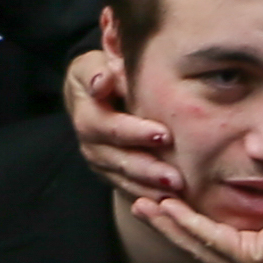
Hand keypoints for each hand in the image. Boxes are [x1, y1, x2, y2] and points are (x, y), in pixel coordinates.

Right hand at [65, 46, 183, 202]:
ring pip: (122, 176)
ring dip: (149, 185)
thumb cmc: (104, 69)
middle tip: (175, 176)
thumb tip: (105, 80)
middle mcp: (88, 137)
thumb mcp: (96, 62)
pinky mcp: (108, 170)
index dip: (134, 131)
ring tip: (176, 190)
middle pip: (116, 156)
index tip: (163, 135)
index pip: (108, 123)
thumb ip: (101, 70)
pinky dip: (146, 194)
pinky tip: (168, 200)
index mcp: (86, 107)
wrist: (95, 89)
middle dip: (147, 166)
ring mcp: (97, 157)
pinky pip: (126, 187)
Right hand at [130, 115, 262, 262]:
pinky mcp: (254, 261)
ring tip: (140, 204)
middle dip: (170, 218)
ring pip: (198, 243)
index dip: (196, 210)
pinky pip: (209, 242)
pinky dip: (183, 225)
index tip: (173, 186)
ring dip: (168, 223)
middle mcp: (260, 259)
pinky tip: (161, 209)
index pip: (224, 228)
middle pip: (201, 240)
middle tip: (141, 199)